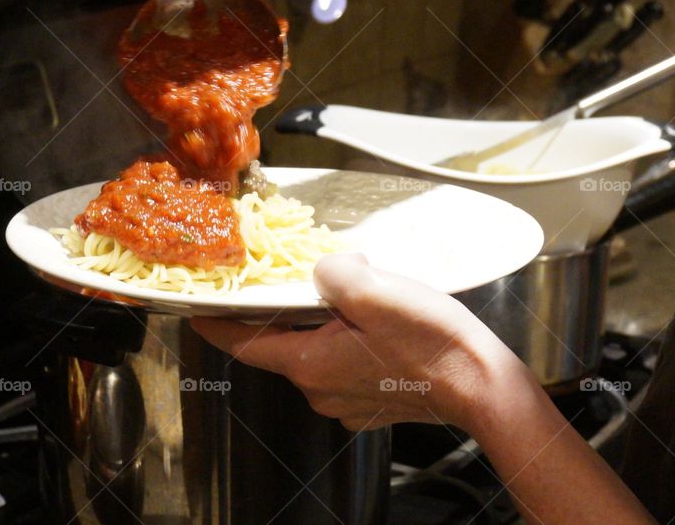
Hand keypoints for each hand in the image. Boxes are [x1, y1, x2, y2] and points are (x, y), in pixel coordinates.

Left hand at [190, 253, 526, 430]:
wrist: (479, 384)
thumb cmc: (430, 342)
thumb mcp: (375, 291)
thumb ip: (333, 273)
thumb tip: (325, 270)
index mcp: (309, 364)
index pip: (241, 343)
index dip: (214, 324)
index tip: (196, 309)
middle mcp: (320, 390)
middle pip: (283, 346)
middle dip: (287, 312)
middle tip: (303, 280)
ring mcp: (346, 402)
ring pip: (317, 356)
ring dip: (323, 327)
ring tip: (353, 299)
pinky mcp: (372, 404)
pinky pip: (345, 369)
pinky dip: (348, 345)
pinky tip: (377, 328)